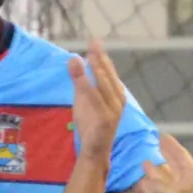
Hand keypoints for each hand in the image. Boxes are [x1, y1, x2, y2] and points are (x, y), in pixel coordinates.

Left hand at [67, 39, 125, 170]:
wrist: (95, 151)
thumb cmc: (91, 125)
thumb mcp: (84, 100)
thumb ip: (80, 81)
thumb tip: (74, 60)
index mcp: (116, 94)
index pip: (109, 72)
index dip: (103, 57)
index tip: (95, 42)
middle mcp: (118, 100)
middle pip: (109, 76)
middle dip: (101, 58)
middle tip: (94, 43)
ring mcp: (114, 110)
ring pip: (104, 86)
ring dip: (97, 70)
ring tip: (90, 56)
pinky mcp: (106, 119)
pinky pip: (96, 101)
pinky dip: (89, 87)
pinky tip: (81, 78)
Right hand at [133, 131, 192, 192]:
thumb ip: (159, 184)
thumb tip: (145, 181)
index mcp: (191, 175)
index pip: (180, 155)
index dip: (171, 145)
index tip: (161, 135)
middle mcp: (184, 183)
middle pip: (171, 166)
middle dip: (162, 156)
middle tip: (152, 144)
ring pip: (163, 181)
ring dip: (154, 173)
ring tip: (144, 164)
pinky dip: (151, 190)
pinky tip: (143, 184)